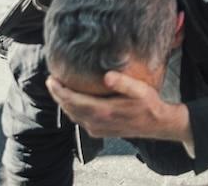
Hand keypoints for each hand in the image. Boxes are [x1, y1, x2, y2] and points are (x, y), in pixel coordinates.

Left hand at [47, 71, 190, 143]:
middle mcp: (96, 122)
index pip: (73, 101)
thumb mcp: (140, 90)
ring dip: (64, 103)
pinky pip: (80, 120)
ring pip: (73, 116)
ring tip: (59, 89)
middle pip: (69, 108)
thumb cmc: (149, 104)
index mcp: (103, 111)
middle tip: (51, 81)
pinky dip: (72, 110)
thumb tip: (107, 75)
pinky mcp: (99, 131)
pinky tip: (74, 102)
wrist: (156, 124)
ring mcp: (96, 129)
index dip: (60, 91)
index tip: (51, 79)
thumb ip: (123, 83)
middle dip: (58, 95)